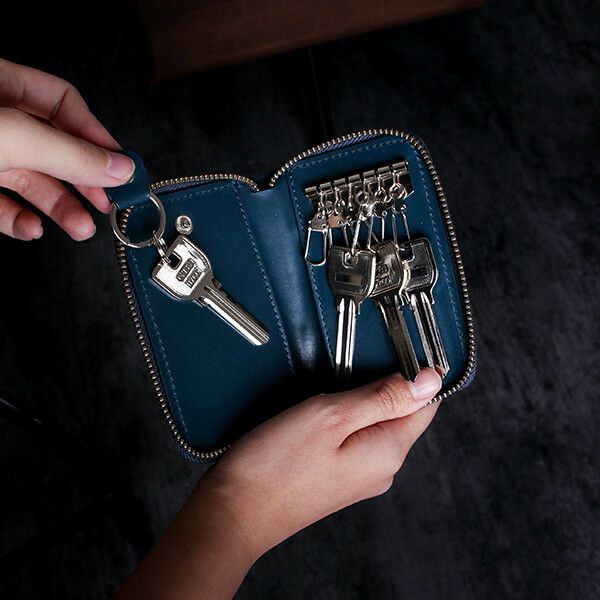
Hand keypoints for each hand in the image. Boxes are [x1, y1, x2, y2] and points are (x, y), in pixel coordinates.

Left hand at [0, 58, 134, 240]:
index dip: (95, 134)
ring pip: (29, 180)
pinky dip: (19, 220)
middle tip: (110, 202)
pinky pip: (0, 203)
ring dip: (59, 207)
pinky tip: (33, 228)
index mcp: (0, 85)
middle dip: (83, 180)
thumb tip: (119, 166)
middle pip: (53, 147)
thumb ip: (69, 154)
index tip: (121, 166)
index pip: (63, 102)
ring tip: (81, 227)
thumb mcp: (14, 137)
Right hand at [115, 369, 442, 599]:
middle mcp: (381, 469)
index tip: (386, 356)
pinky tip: (316, 418)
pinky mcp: (338, 477)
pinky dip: (342, 420)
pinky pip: (354, 438)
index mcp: (388, 452)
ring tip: (324, 398)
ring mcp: (360, 476)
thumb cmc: (276, 466)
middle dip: (380, 387)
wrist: (234, 513)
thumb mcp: (332, 416)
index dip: (413, 374)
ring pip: (375, 424)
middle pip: (401, 413)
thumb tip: (429, 380)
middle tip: (342, 377)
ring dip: (357, 403)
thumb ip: (383, 397)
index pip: (426, 404)